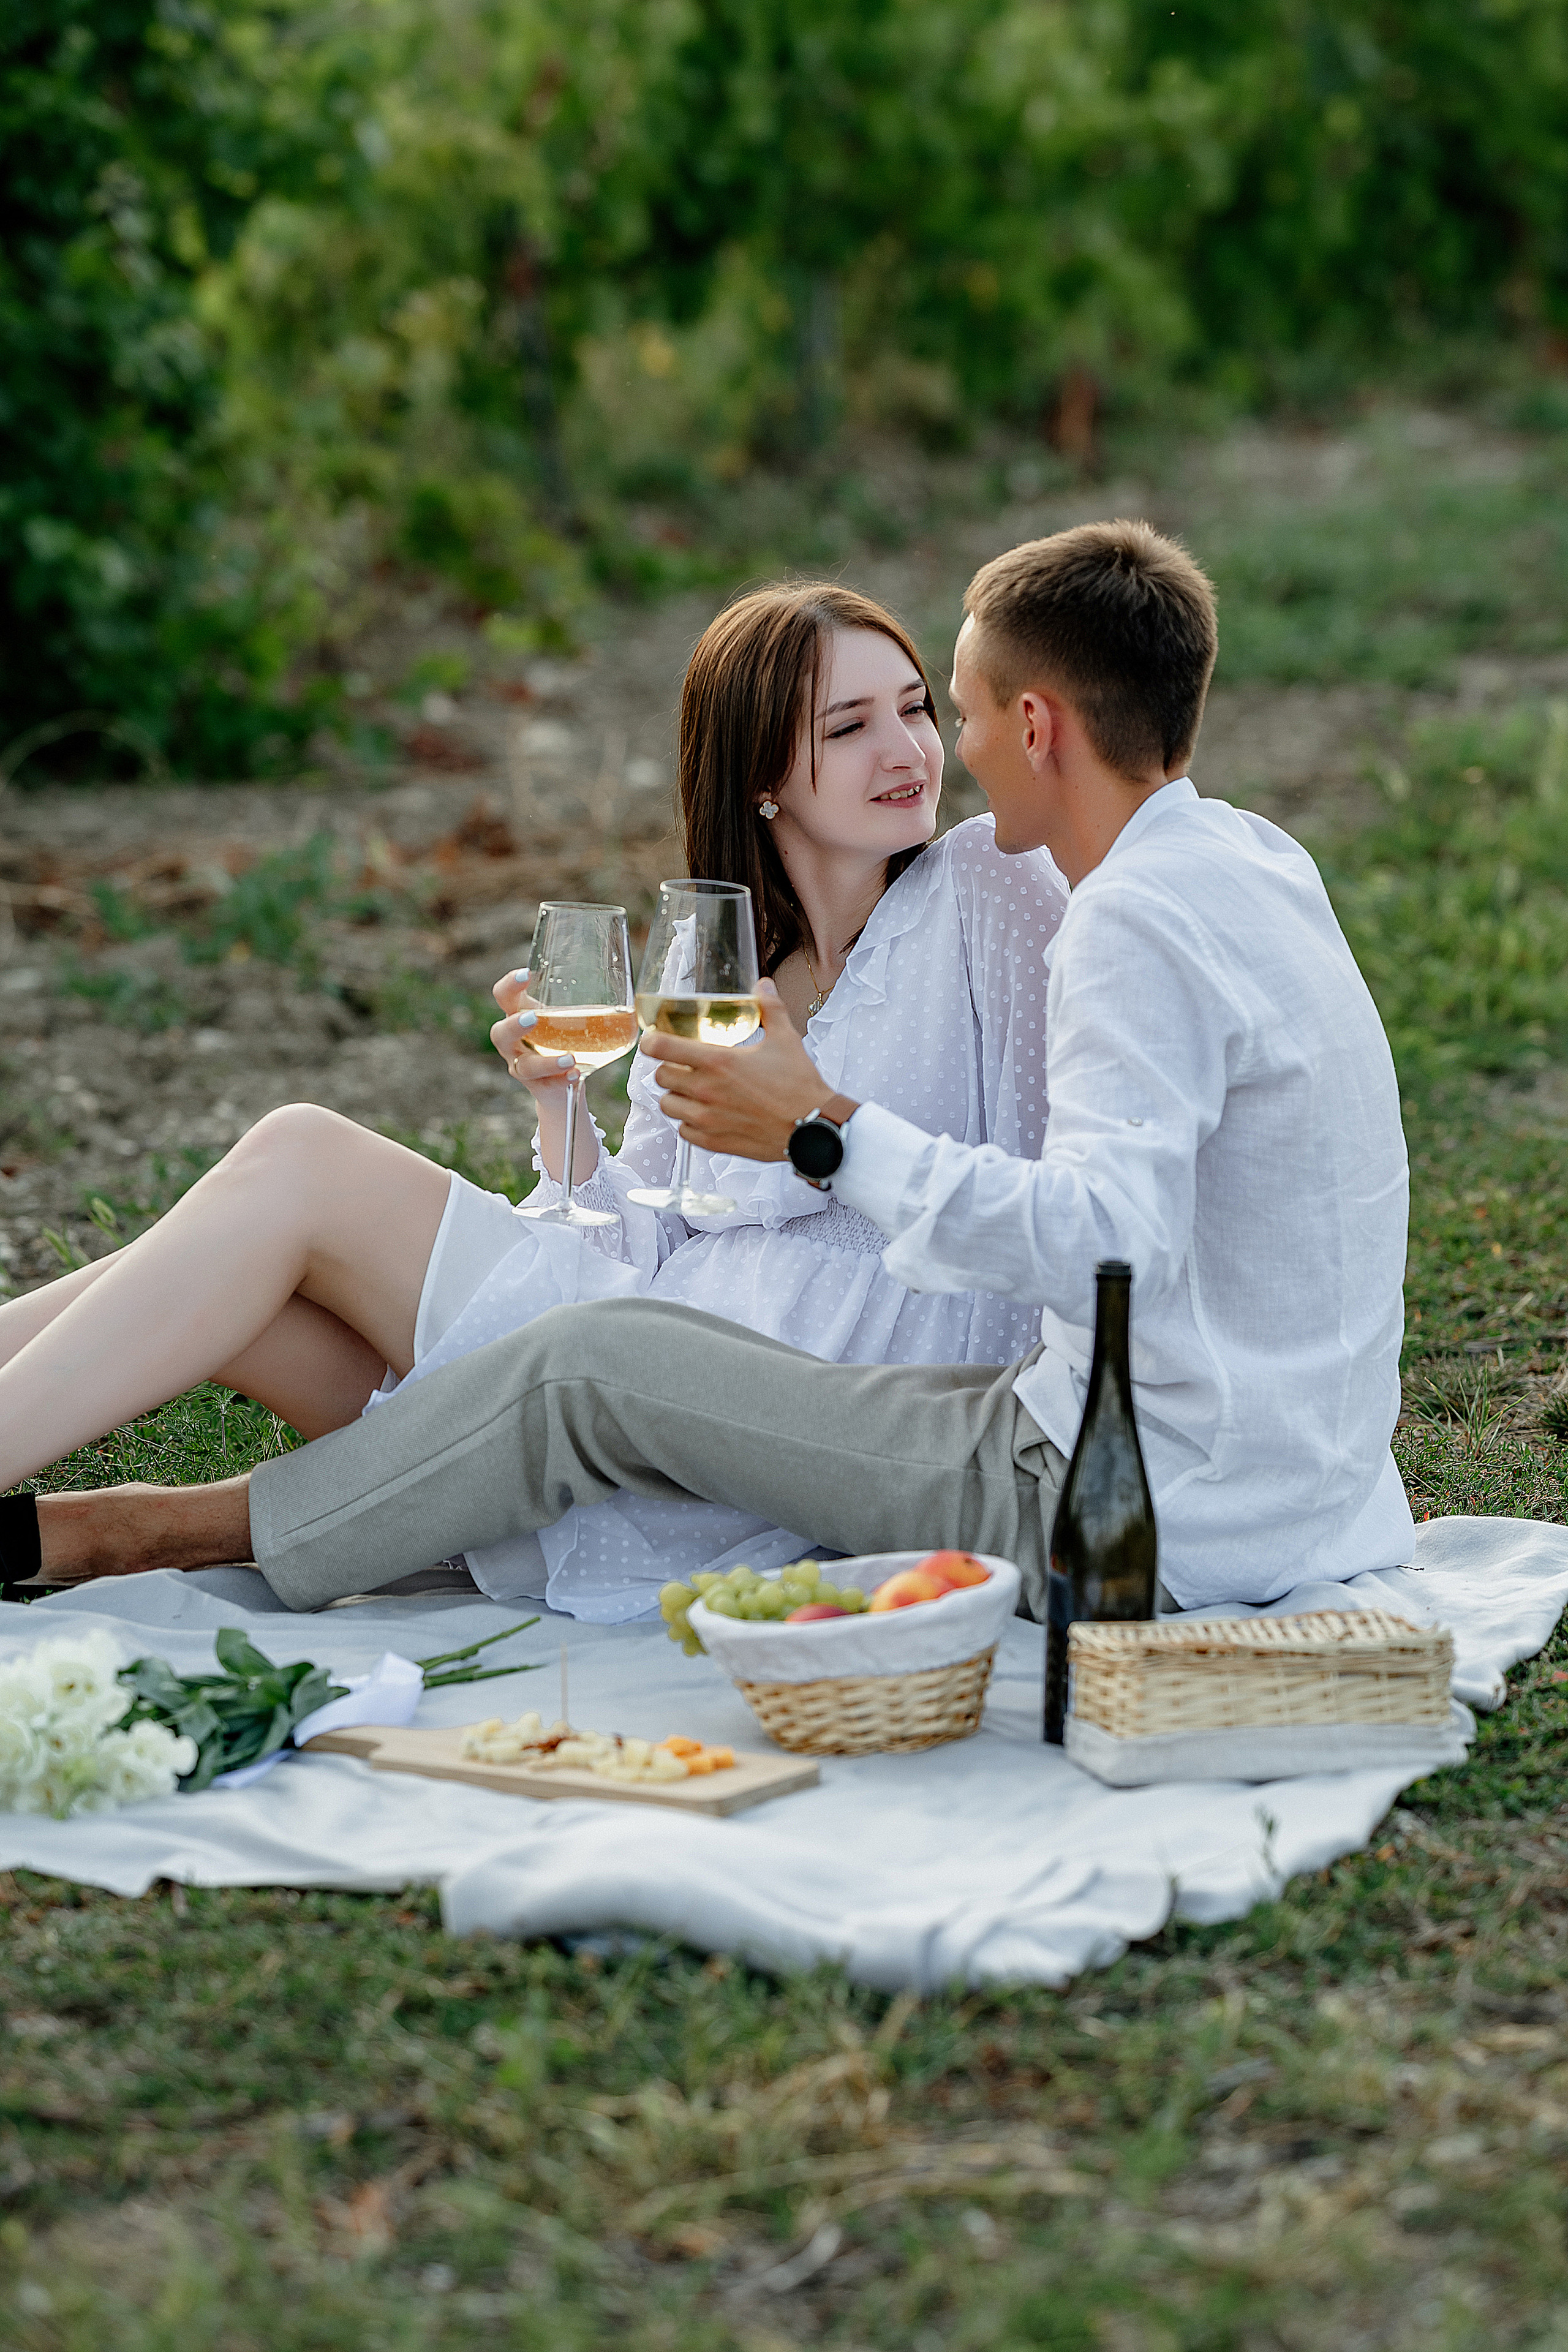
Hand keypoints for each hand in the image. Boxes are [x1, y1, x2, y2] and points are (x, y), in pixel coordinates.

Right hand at [490, 966, 576, 1099]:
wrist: (563, 1083)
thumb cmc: (563, 1040)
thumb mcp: (566, 1018)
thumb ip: (581, 1003)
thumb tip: (624, 988)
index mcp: (518, 1017)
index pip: (504, 997)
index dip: (510, 985)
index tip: (527, 973)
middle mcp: (514, 1044)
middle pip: (500, 1034)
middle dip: (514, 1026)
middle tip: (532, 1018)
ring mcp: (524, 1067)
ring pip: (526, 1067)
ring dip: (547, 1062)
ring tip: (570, 1058)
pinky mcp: (540, 1087)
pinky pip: (547, 1086)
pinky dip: (563, 1080)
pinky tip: (576, 1074)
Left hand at [643, 980, 855, 1160]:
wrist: (813, 1128)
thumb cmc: (799, 1085)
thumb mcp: (786, 1039)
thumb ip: (769, 1008)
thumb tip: (763, 985)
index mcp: (718, 1061)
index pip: (661, 1048)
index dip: (650, 1041)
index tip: (653, 1040)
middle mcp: (706, 1091)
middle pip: (660, 1076)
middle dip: (669, 1068)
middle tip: (684, 1066)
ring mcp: (707, 1119)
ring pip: (667, 1105)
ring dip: (676, 1096)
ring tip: (693, 1091)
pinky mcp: (713, 1142)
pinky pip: (683, 1130)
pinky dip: (689, 1122)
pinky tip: (705, 1114)